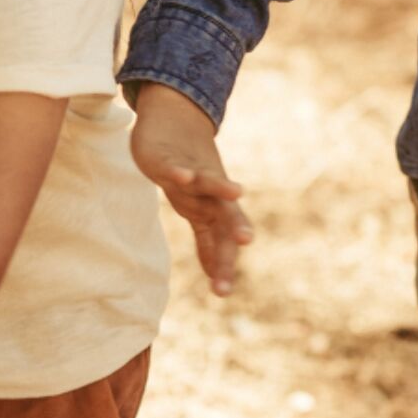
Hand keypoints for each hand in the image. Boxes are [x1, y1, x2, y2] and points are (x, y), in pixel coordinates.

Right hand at [130, 82, 250, 295]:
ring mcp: (191, 174)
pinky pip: (175, 166)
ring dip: (221, 186)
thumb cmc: (189, 176)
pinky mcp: (170, 159)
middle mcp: (208, 193)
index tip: (221, 293)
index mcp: (213, 210)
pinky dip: (179, 171)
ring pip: (207, 182)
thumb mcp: (197, 211)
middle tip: (246, 240)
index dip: (221, 264)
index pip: (220, 241)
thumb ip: (208, 241)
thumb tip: (216, 274)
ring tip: (237, 192)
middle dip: (234, 227)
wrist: (174, 125)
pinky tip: (183, 177)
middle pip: (224, 213)